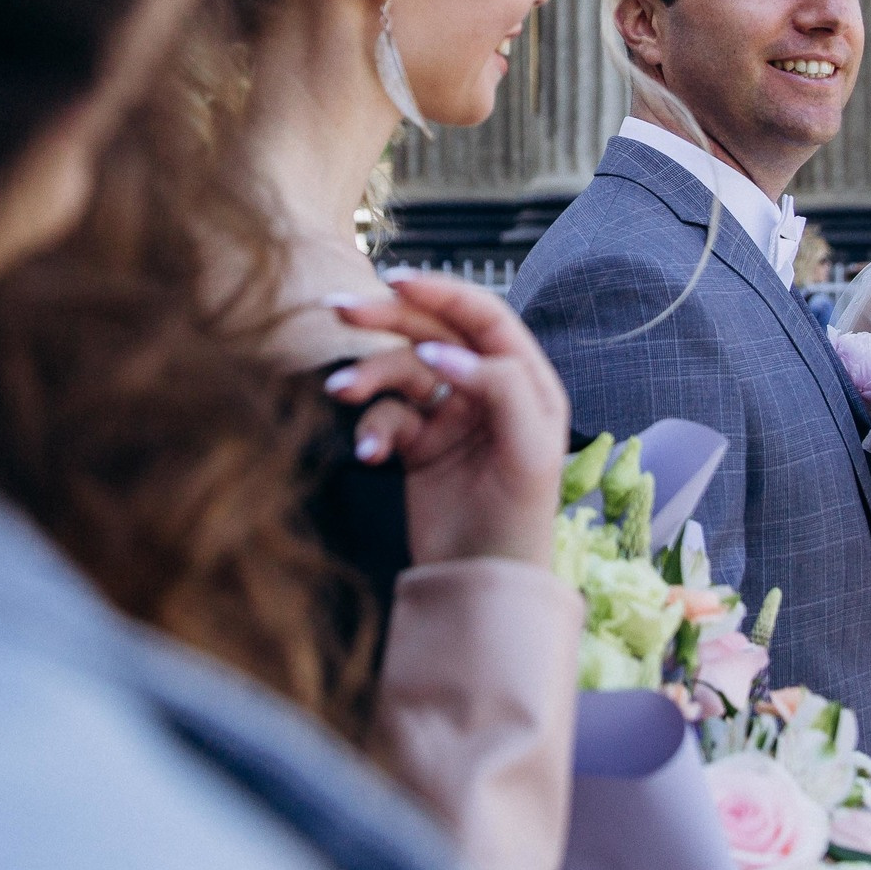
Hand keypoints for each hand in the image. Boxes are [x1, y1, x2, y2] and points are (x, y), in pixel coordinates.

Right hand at [324, 272, 567, 569]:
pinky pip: (385, 417)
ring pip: (401, 372)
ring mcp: (449, 416)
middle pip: (433, 333)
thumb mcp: (528, 450)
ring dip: (369, 375)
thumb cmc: (521, 521)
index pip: (483, 319)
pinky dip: (371, 427)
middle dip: (388, 318)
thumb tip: (441, 354)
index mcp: (526, 381)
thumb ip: (499, 388)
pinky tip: (369, 455)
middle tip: (342, 310)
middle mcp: (487, 390)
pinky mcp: (417, 445)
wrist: (485, 587)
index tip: (397, 282)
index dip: (443, 293)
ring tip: (342, 392)